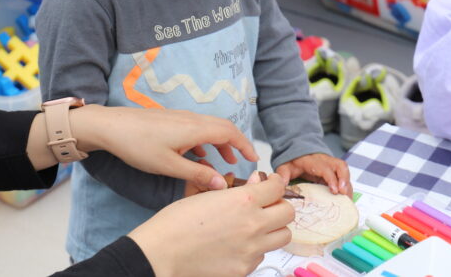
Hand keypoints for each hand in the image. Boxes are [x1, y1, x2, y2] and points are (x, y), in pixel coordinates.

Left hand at [73, 106, 258, 190]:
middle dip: (235, 144)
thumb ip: (197, 174)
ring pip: (208, 128)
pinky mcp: (170, 120)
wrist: (110, 126)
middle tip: (244, 161)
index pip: (229, 132)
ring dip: (219, 143)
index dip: (245, 145)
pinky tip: (198, 156)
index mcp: (195, 128)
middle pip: (222, 127)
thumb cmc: (138, 145)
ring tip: (224, 161)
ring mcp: (180, 118)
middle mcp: (191, 119)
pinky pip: (195, 129)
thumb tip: (221, 184)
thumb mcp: (168, 166)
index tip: (254, 159)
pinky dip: (204, 141)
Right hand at [129, 171, 293, 276]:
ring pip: (282, 237)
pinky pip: (261, 256)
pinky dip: (256, 248)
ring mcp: (251, 250)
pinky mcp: (244, 269)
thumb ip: (237, 189)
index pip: (277, 188)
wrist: (163, 252)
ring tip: (256, 226)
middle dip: (279, 206)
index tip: (272, 183)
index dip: (276, 183)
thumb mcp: (207, 195)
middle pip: (288, 213)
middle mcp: (253, 225)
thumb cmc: (177, 220)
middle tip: (267, 205)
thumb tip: (257, 182)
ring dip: (273, 228)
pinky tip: (238, 244)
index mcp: (244, 201)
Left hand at [275, 153, 350, 195]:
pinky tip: (346, 197)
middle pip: (340, 166)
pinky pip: (344, 176)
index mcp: (313, 161)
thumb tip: (282, 184)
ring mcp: (331, 164)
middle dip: (345, 180)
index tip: (334, 190)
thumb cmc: (293, 161)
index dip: (331, 179)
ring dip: (348, 184)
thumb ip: (283, 174)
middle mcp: (325, 161)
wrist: (298, 151)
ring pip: (344, 170)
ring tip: (348, 199)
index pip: (325, 168)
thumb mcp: (285, 166)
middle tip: (344, 194)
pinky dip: (347, 186)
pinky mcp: (334, 170)